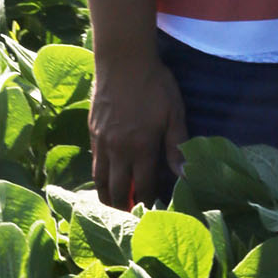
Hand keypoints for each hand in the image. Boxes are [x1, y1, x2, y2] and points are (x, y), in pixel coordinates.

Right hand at [90, 52, 187, 208]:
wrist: (122, 59)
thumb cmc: (154, 83)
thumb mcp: (174, 112)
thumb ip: (177, 145)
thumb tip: (185, 174)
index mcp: (141, 148)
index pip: (144, 187)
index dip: (148, 202)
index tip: (154, 212)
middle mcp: (118, 150)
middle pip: (117, 190)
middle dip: (125, 207)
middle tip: (131, 218)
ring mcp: (102, 142)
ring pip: (100, 180)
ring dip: (107, 196)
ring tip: (114, 206)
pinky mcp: (92, 132)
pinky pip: (94, 163)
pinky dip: (99, 177)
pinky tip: (106, 179)